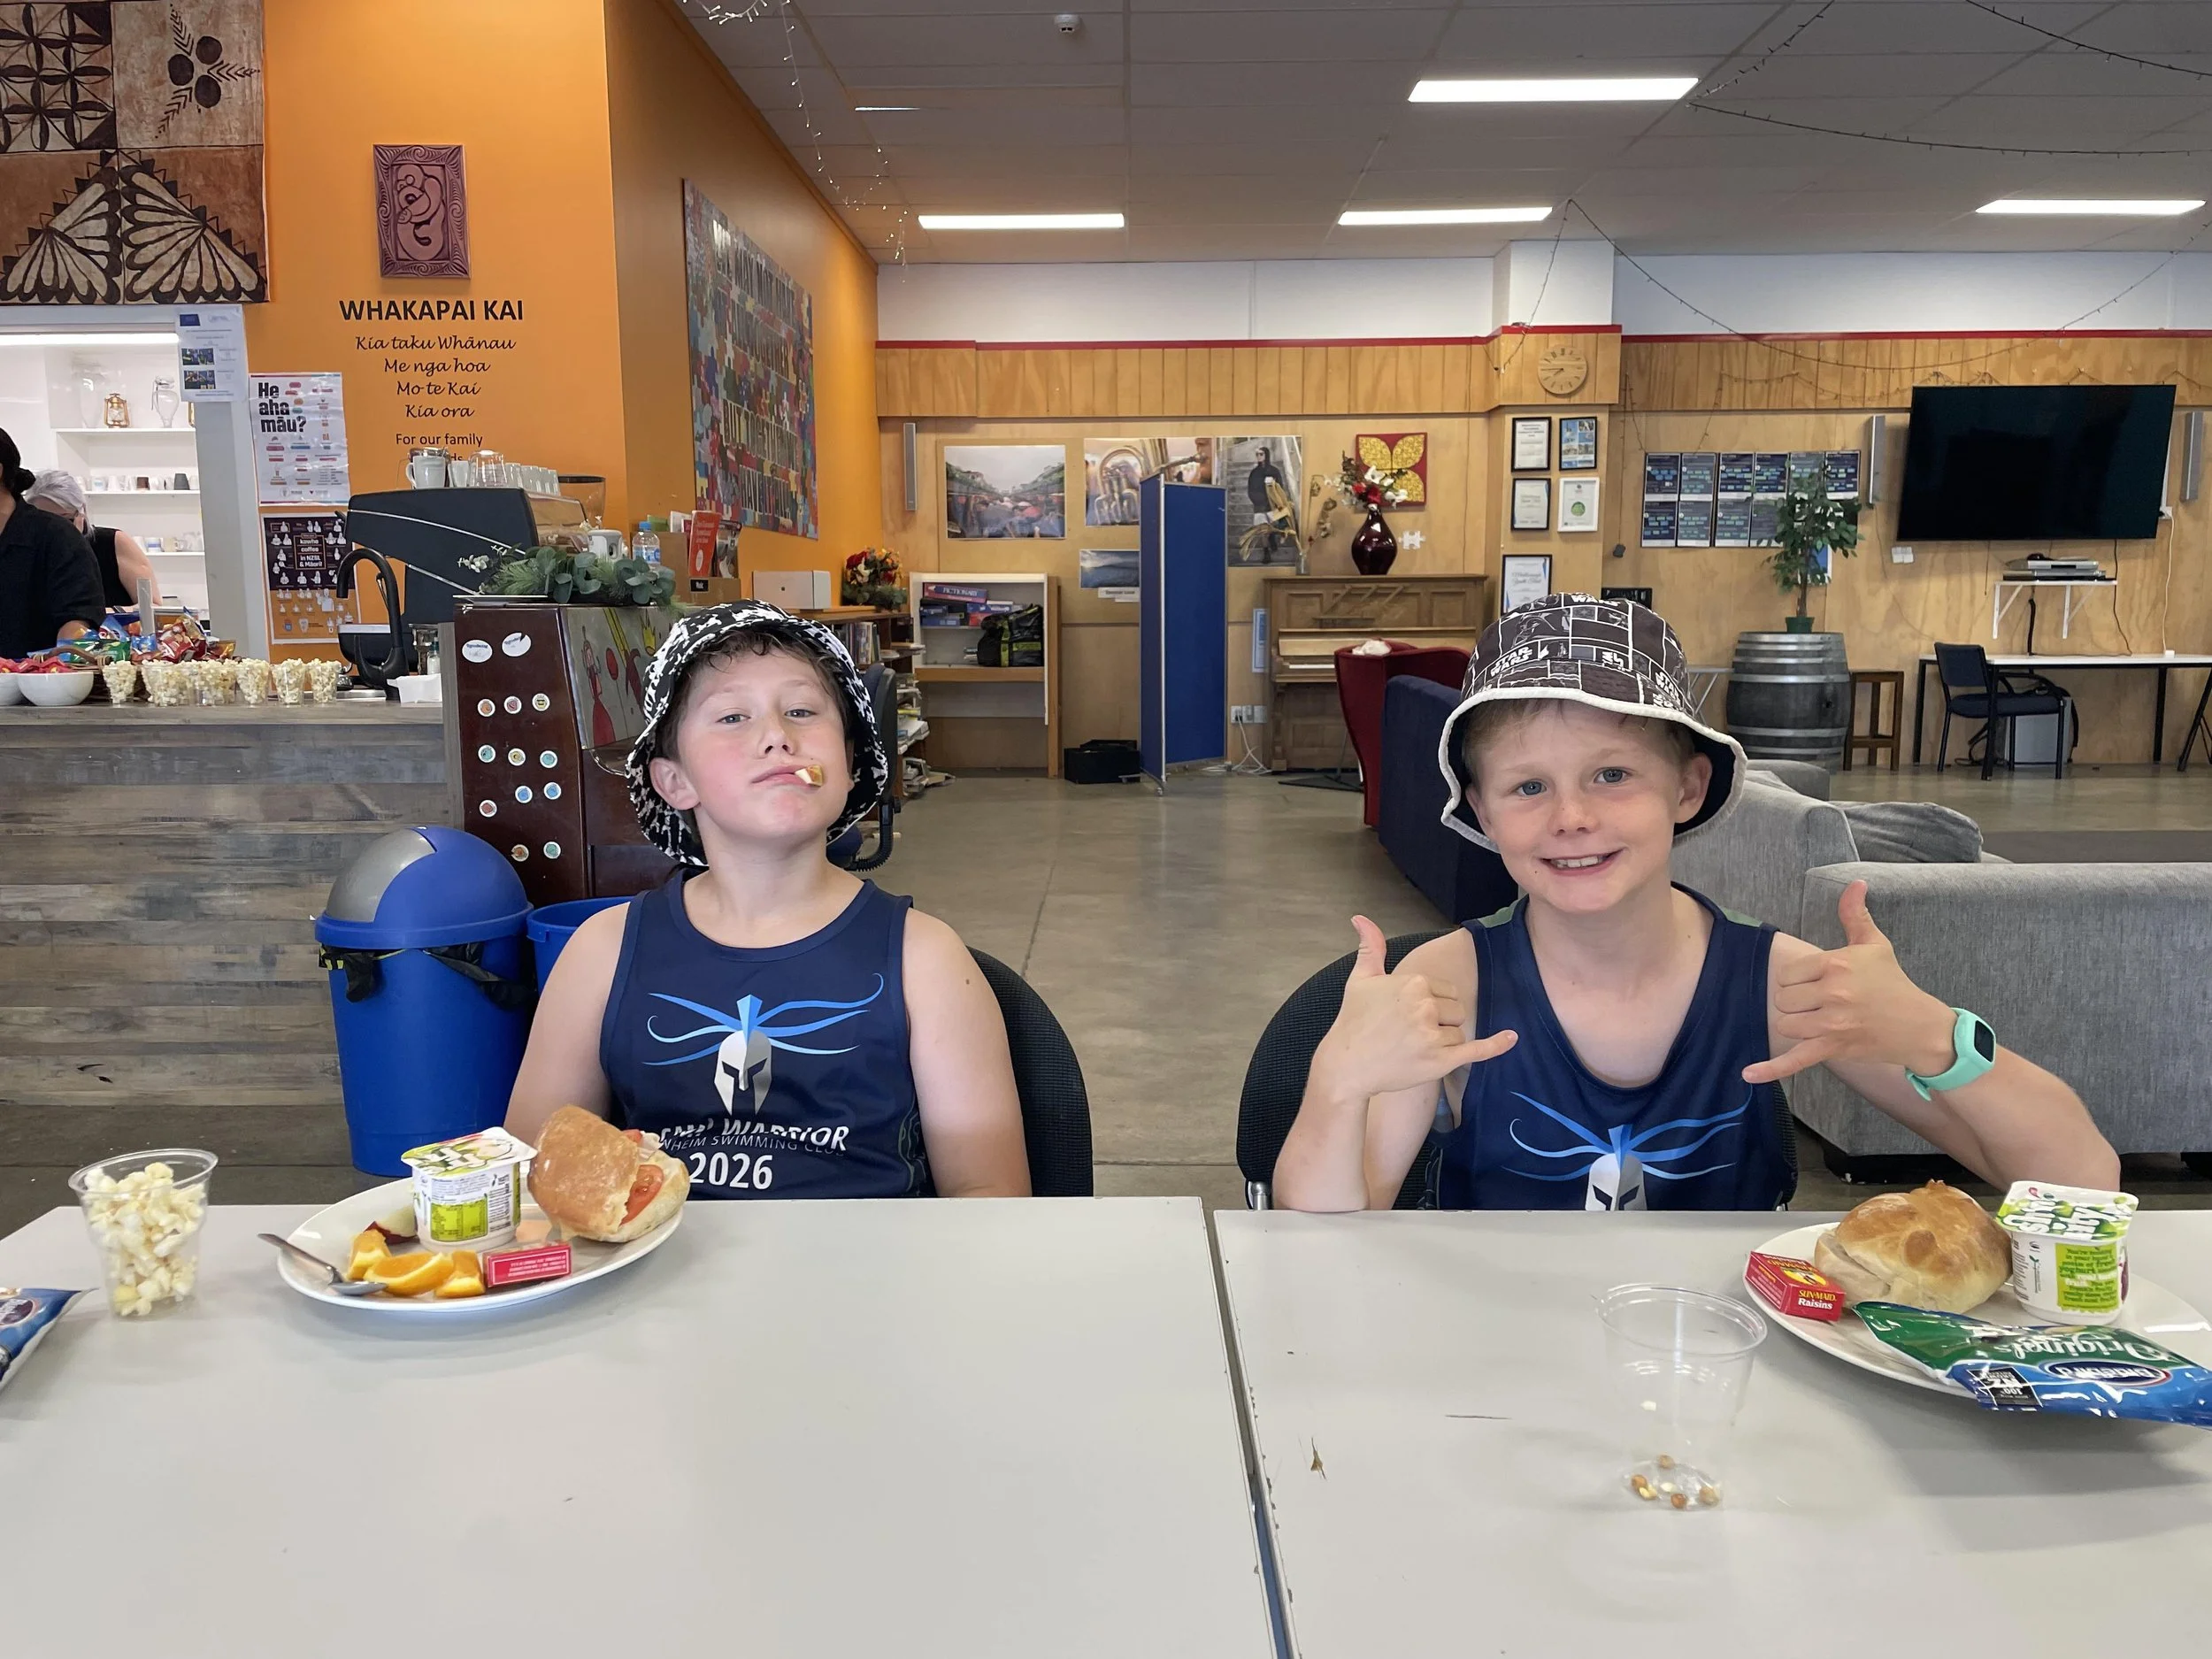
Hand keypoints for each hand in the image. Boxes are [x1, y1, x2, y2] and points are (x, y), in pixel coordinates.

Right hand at [1313, 916, 1517, 1100]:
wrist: (1346, 1065)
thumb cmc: (1353, 1021)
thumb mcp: (1360, 979)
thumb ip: (1371, 947)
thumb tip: (1361, 918)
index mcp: (1414, 982)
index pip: (1446, 990)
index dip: (1431, 1003)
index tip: (1407, 1015)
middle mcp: (1425, 1005)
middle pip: (1456, 1010)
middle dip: (1440, 1021)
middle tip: (1409, 1033)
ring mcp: (1434, 1035)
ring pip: (1459, 1032)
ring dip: (1444, 1042)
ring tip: (1413, 1048)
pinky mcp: (1440, 1061)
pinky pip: (1477, 1049)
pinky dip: (1497, 1045)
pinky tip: (1512, 1037)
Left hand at [1743, 881, 1956, 1085]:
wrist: (1919, 1026)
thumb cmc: (1893, 983)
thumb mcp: (1875, 944)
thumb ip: (1855, 915)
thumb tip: (1855, 884)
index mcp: (1837, 964)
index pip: (1788, 974)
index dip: (1798, 980)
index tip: (1818, 983)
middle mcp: (1833, 992)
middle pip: (1784, 999)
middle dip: (1797, 1002)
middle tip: (1822, 1003)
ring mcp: (1832, 1023)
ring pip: (1785, 1024)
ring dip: (1795, 1024)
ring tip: (1818, 1020)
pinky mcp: (1833, 1048)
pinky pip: (1795, 1060)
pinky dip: (1770, 1069)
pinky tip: (1748, 1074)